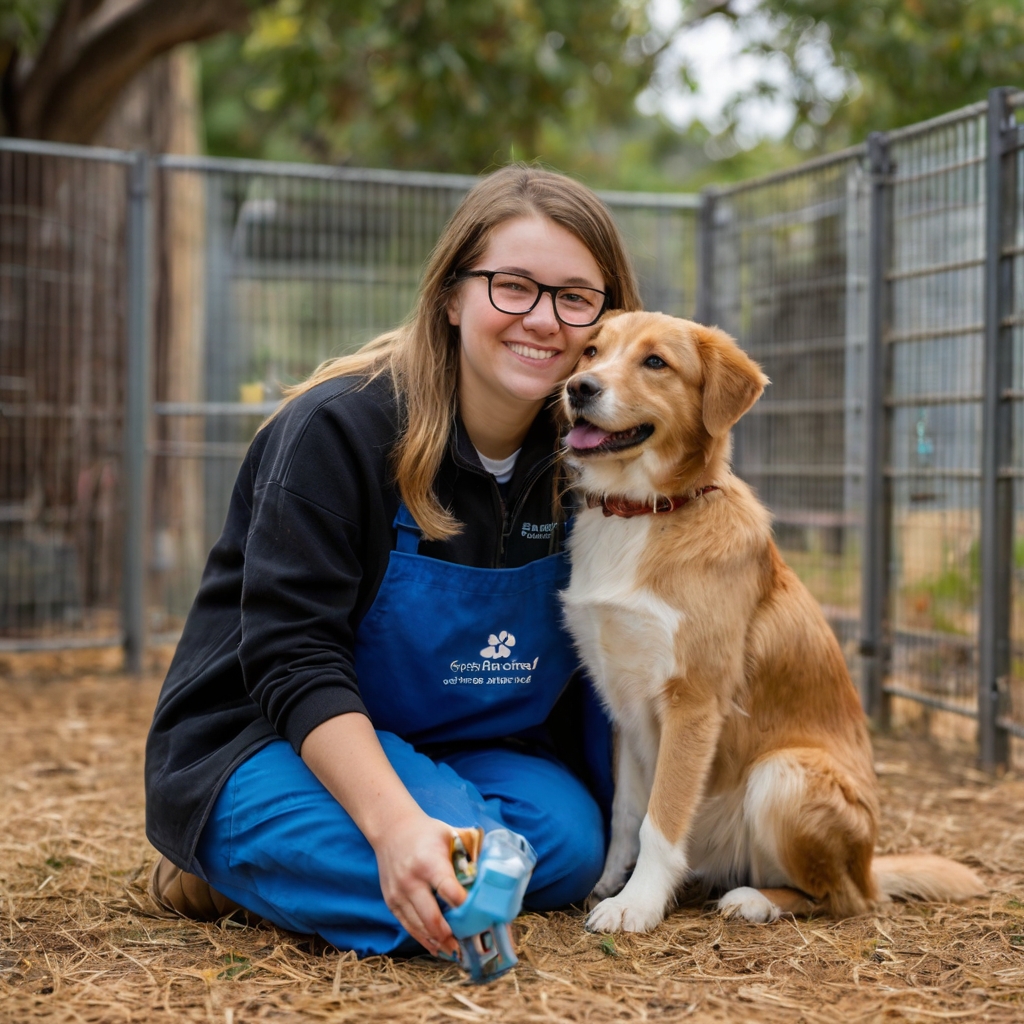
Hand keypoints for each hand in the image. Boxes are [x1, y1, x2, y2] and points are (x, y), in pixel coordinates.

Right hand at [371, 811, 466, 955]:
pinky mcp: (391, 902)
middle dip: (449, 935)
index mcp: (430, 862)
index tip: (480, 917)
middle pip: (431, 917)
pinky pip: (407, 926)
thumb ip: (471, 850)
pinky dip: (423, 939)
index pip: (448, 890)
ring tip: (454, 951)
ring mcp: (398, 893)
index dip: (464, 906)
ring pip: (418, 927)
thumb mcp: (450, 834)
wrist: (391, 829)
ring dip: (437, 942)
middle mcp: (412, 880)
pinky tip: (436, 947)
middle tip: (465, 946)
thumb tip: (496, 866)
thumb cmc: (427, 832)